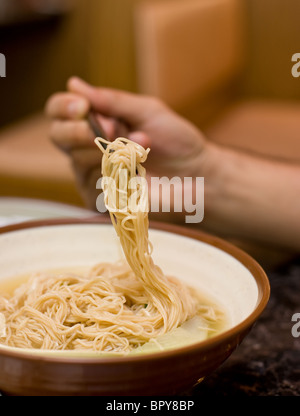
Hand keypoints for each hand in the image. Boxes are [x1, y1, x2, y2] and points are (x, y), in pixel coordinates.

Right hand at [45, 77, 208, 208]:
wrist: (197, 174)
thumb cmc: (176, 141)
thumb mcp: (147, 111)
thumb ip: (112, 101)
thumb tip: (74, 84)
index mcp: (96, 123)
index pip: (59, 112)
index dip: (63, 106)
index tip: (82, 105)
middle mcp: (88, 148)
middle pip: (58, 136)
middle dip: (79, 129)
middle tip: (112, 128)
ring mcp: (93, 176)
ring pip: (78, 159)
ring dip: (112, 149)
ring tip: (143, 144)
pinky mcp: (103, 200)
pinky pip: (95, 182)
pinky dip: (119, 171)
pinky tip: (140, 170)